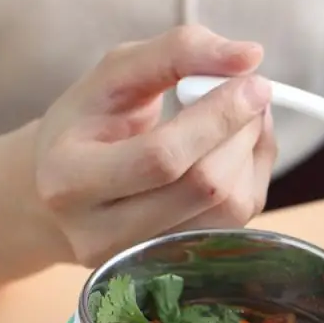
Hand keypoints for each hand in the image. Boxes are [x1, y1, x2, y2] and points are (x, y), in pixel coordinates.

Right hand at [34, 25, 275, 267]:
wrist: (71, 188)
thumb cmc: (91, 126)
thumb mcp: (115, 75)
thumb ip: (176, 54)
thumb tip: (249, 57)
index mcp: (70, 180)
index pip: (162, 157)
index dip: (217, 119)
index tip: (253, 84)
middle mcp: (101, 234)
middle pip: (203, 188)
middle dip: (240, 135)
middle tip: (251, 98)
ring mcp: (142, 260)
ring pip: (227, 213)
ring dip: (250, 159)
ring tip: (240, 123)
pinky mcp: (177, 268)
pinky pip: (235, 225)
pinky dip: (249, 182)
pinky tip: (235, 155)